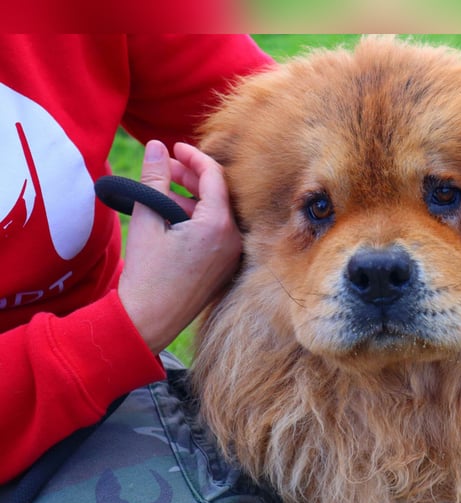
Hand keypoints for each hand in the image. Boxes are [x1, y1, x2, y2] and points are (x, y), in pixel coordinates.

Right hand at [117, 140, 242, 354]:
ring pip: (218, 211)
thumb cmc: (147, 274)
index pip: (214, 176)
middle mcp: (234, 239)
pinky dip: (199, 217)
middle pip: (219, 192)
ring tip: (162, 190)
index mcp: (218, 225)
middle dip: (191, 176)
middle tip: (164, 166)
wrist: (150, 319)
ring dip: (193, 197)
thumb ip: (155, 178)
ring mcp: (233, 254)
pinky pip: (219, 230)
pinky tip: (174, 213)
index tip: (174, 147)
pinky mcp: (227, 265)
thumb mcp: (147, 219)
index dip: (194, 156)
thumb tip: (157, 146)